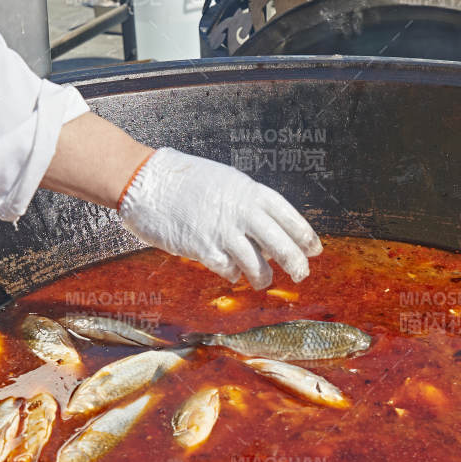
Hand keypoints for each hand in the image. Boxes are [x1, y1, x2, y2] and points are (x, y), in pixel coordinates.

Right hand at [118, 148, 322, 288]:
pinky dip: (234, 274)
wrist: (146, 181)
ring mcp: (222, 231)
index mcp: (250, 192)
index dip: (304, 235)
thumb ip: (246, 203)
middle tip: (301, 275)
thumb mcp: (225, 182)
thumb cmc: (185, 180)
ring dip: (263, 277)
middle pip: (280, 244)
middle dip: (295, 263)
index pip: (288, 216)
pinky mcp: (202, 248)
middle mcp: (241, 212)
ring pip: (257, 264)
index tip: (315, 250)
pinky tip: (232, 273)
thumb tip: (265, 229)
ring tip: (262, 281)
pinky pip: (229, 270)